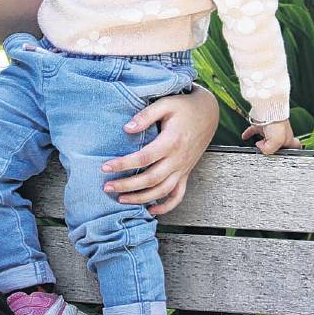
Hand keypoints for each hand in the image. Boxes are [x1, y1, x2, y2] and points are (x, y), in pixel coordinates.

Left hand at [101, 85, 218, 215]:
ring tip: (121, 199)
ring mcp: (183, 168)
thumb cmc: (184, 107)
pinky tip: (151, 210)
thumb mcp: (165, 104)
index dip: (124, 164)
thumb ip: (145, 115)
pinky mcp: (186, 172)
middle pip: (151, 179)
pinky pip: (178, 195)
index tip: (105, 167)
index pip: (144, 158)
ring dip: (141, 199)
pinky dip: (166, 206)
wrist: (208, 113)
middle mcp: (178, 159)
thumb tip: (126, 129)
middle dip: (127, 185)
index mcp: (171, 142)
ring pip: (162, 191)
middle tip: (107, 187)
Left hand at [241, 118, 299, 154]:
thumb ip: (269, 150)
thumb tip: (261, 148)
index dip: (292, 150)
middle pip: (278, 143)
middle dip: (272, 147)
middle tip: (267, 150)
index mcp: (288, 139)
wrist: (269, 110)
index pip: (295, 146)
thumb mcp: (276, 142)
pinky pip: (254, 130)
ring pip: (266, 137)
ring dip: (261, 141)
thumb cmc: (277, 124)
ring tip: (257, 144)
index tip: (286, 154)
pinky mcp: (262, 124)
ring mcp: (271, 129)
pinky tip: (245, 137)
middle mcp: (281, 134)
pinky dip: (248, 133)